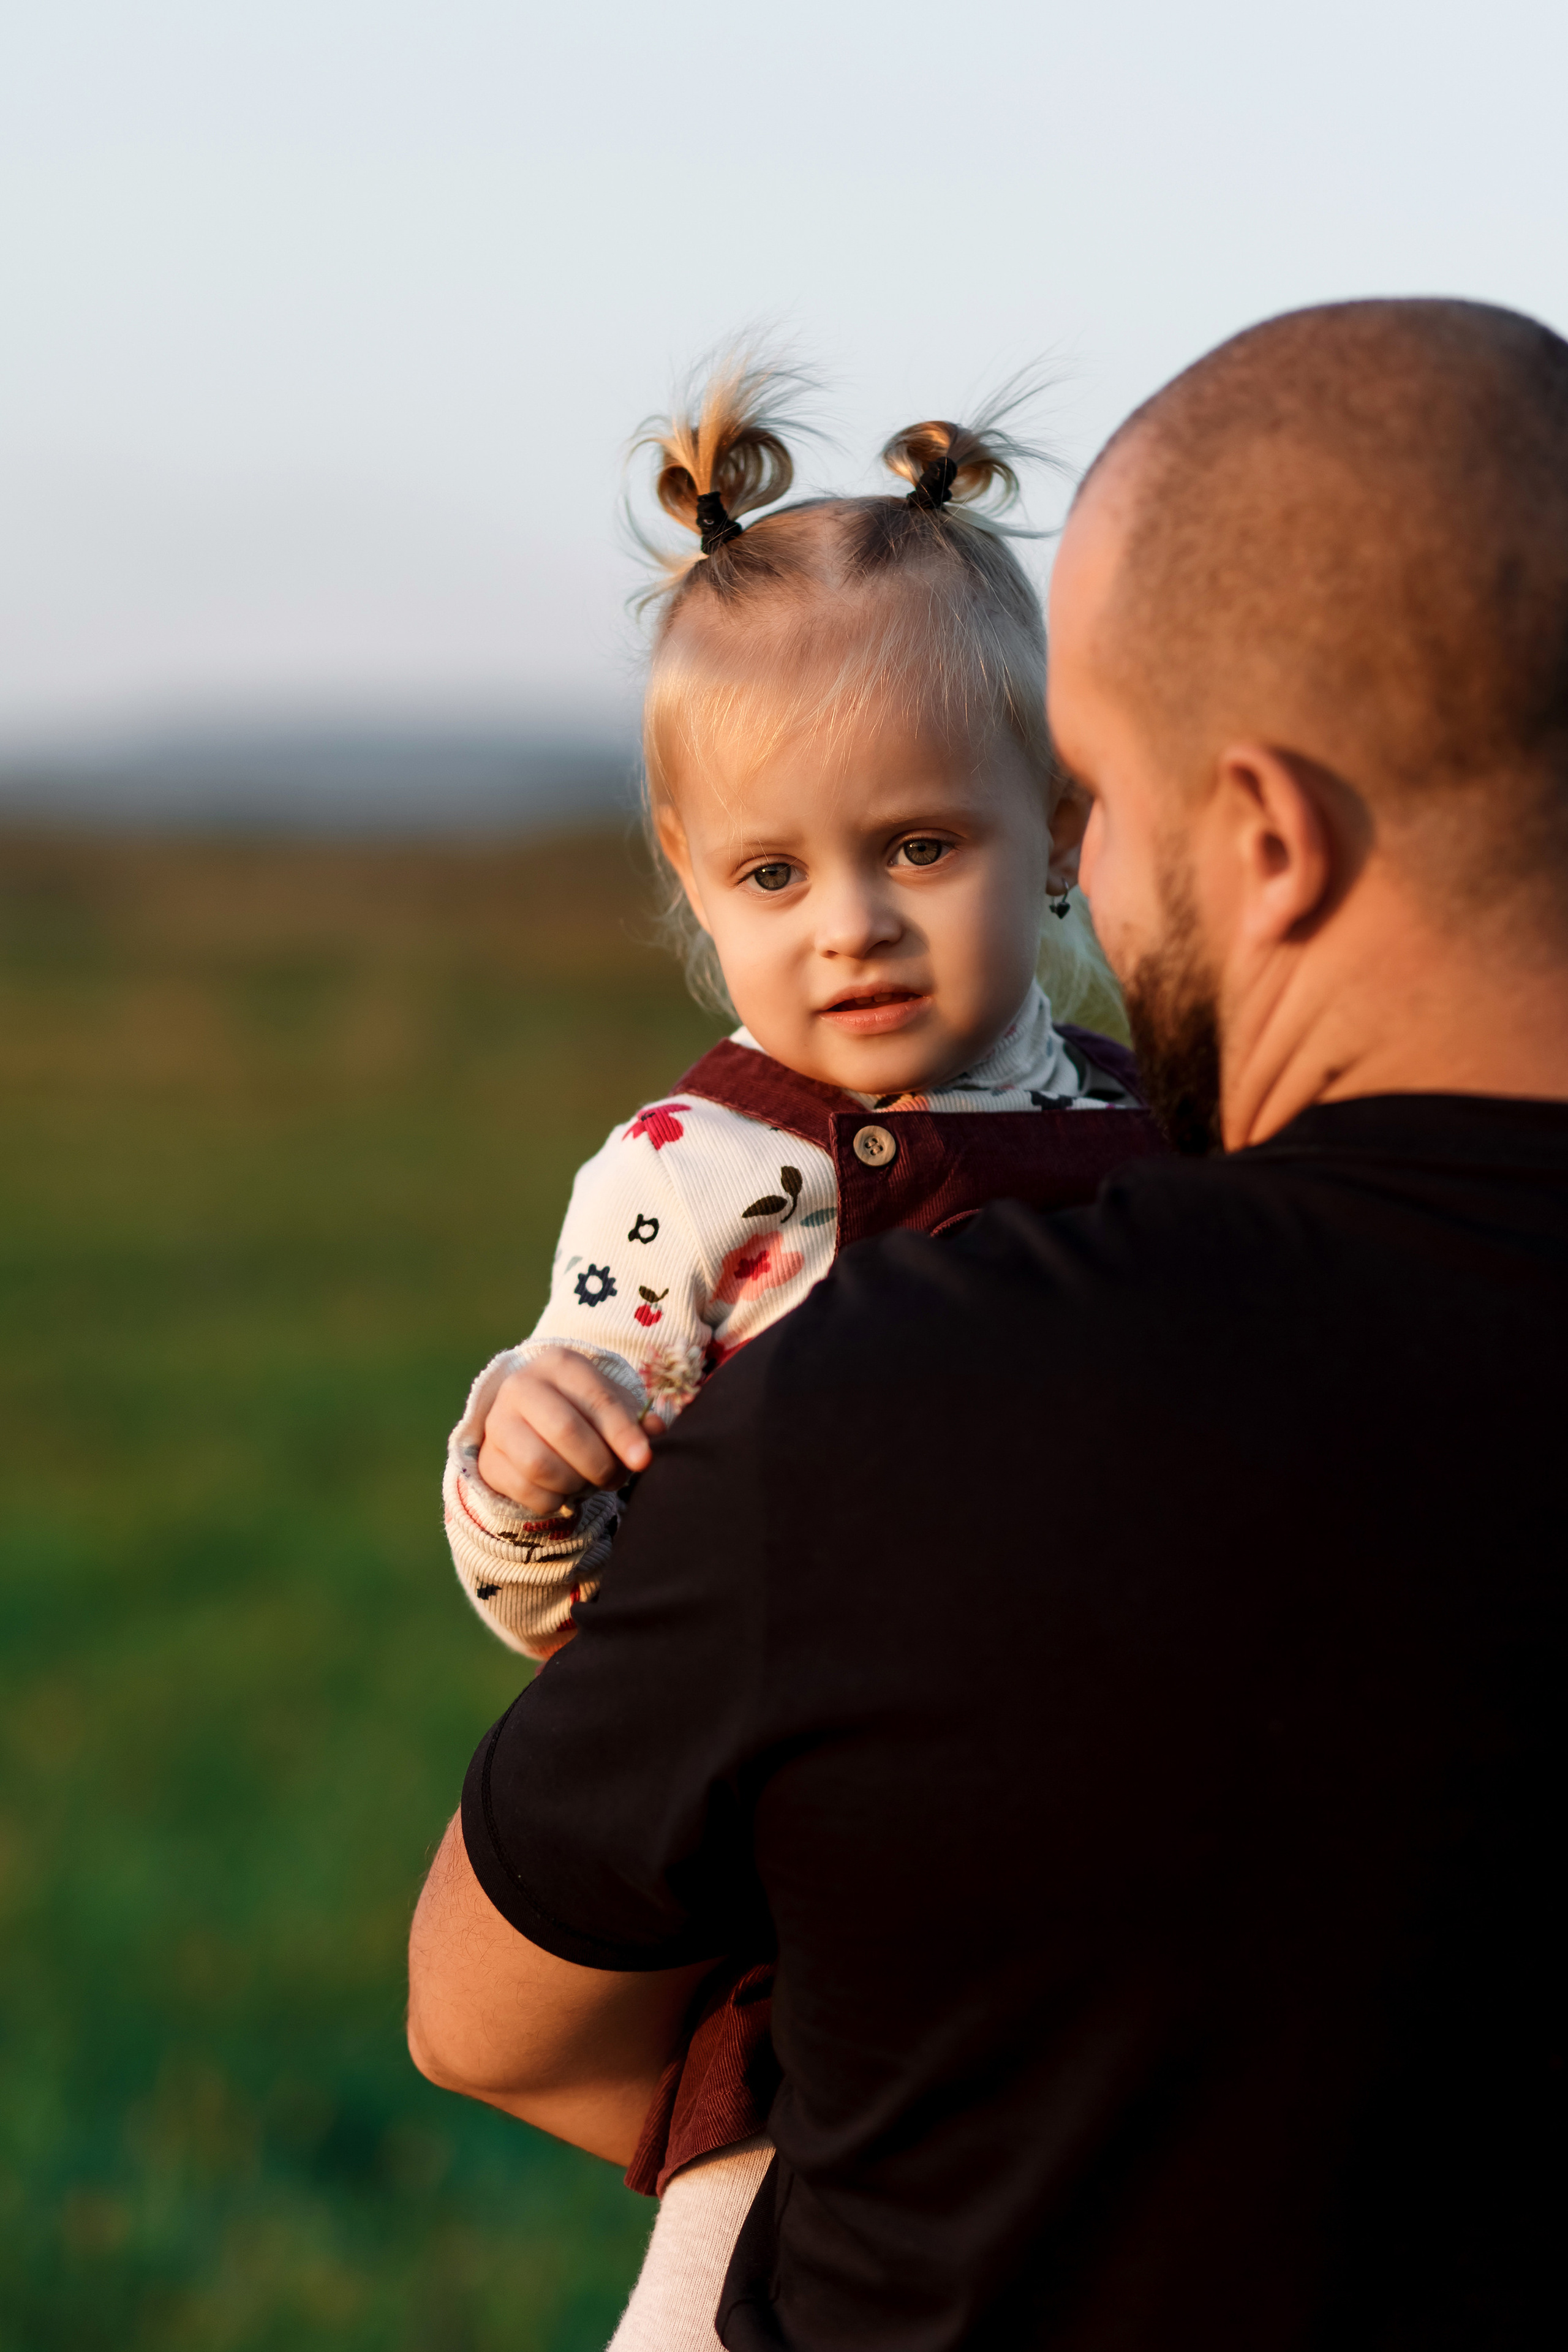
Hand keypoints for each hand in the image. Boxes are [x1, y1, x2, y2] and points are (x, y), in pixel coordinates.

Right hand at [476, 1348, 662, 1517]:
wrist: (528, 1422)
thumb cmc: (581, 1411)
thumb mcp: (610, 1405)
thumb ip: (635, 1420)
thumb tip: (655, 1432)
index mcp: (559, 1363)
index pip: (596, 1400)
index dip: (623, 1434)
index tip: (643, 1460)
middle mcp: (521, 1386)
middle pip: (565, 1431)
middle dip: (599, 1463)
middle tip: (615, 1477)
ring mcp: (498, 1422)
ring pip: (540, 1464)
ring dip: (574, 1483)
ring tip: (587, 1482)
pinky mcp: (487, 1458)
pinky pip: (524, 1490)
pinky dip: (552, 1500)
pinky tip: (562, 1490)